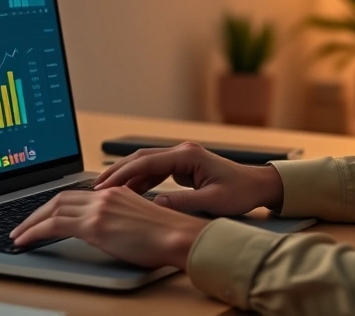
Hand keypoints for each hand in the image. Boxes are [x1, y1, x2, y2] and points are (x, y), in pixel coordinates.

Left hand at [9, 187, 208, 268]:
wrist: (180, 237)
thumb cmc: (169, 236)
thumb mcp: (140, 221)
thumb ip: (120, 220)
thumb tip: (107, 231)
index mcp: (116, 193)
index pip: (76, 194)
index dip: (54, 205)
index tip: (43, 215)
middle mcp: (105, 196)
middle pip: (60, 198)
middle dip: (37, 212)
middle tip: (23, 225)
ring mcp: (99, 208)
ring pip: (52, 209)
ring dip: (30, 222)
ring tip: (18, 235)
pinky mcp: (95, 225)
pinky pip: (53, 225)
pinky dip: (34, 231)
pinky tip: (25, 241)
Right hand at [94, 142, 283, 216]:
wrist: (258, 185)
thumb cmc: (240, 192)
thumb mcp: (213, 201)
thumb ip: (184, 202)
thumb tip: (156, 204)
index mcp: (188, 155)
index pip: (147, 162)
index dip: (123, 174)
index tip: (105, 187)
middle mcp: (182, 152)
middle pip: (140, 158)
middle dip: (117, 172)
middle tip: (96, 188)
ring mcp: (182, 158)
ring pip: (145, 164)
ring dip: (126, 176)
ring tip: (106, 192)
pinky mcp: (183, 166)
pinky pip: (154, 171)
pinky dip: (139, 181)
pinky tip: (128, 193)